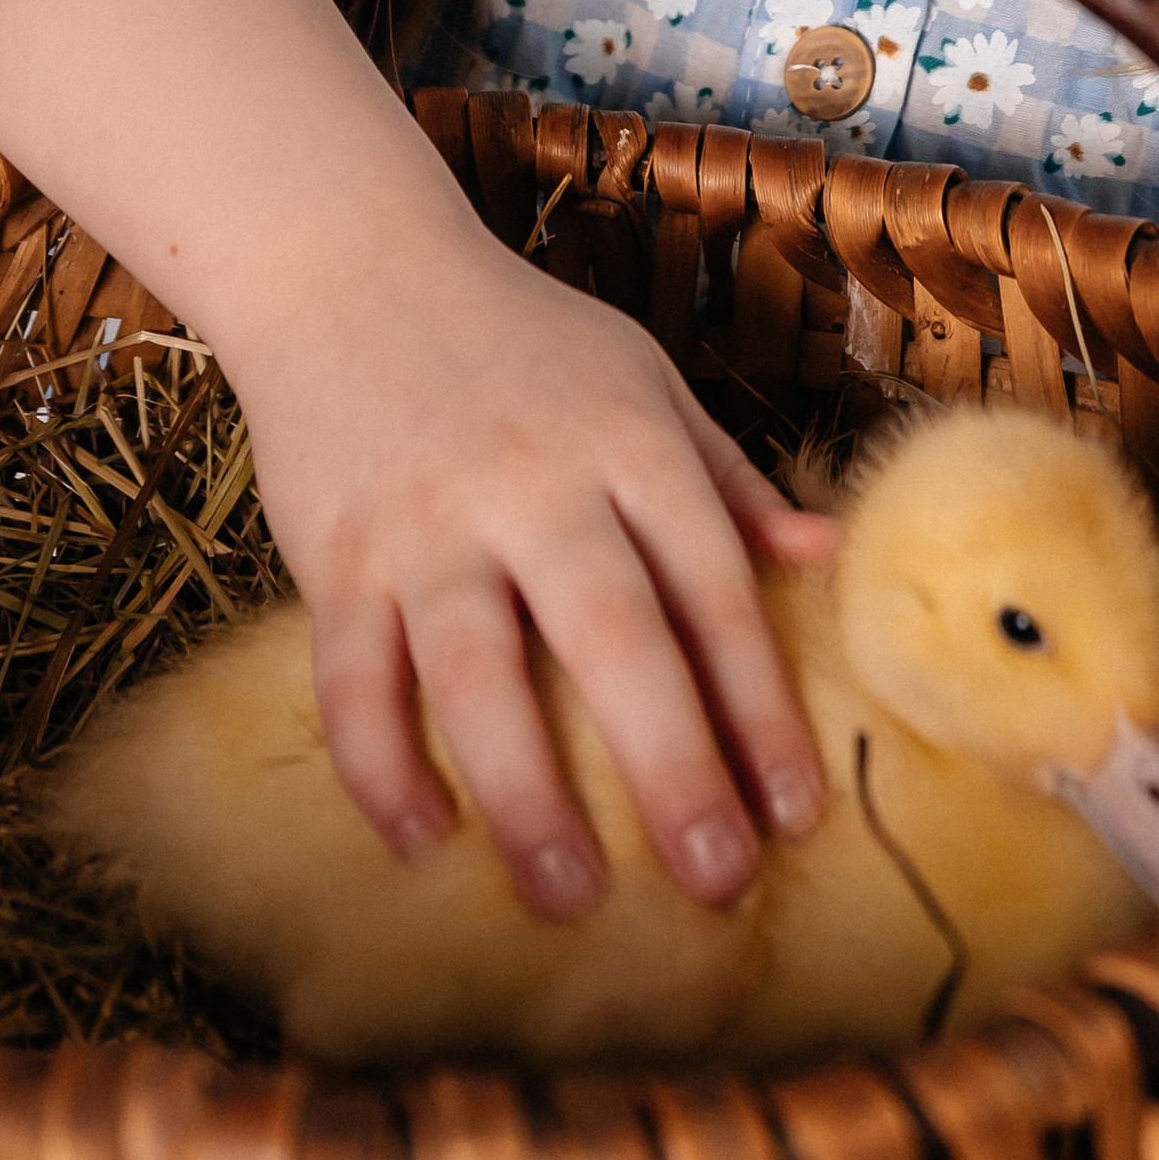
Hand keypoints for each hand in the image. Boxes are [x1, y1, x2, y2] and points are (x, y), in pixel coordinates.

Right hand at [224, 221, 836, 921]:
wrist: (348, 263)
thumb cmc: (516, 339)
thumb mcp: (640, 378)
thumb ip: (725, 475)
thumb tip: (824, 558)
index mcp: (628, 443)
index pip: (712, 587)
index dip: (761, 706)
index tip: (797, 812)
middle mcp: (533, 484)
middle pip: (612, 637)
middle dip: (671, 765)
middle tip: (716, 879)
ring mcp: (427, 522)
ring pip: (475, 670)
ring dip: (524, 792)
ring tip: (570, 896)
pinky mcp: (335, 552)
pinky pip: (353, 675)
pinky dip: (381, 763)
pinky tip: (422, 839)